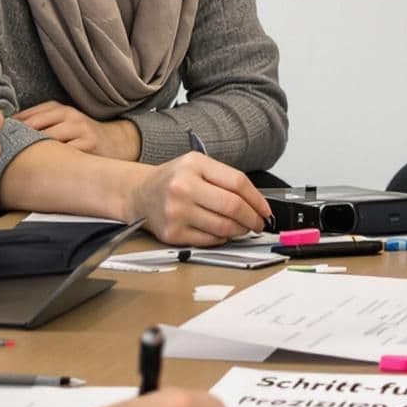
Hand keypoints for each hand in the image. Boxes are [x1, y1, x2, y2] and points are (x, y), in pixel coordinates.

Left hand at [18, 100, 139, 159]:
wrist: (118, 141)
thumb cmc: (82, 134)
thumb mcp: (63, 122)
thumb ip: (40, 124)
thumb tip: (8, 134)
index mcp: (58, 108)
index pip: (28, 115)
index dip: (11, 129)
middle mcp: (69, 115)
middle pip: (35, 125)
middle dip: (18, 139)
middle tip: (1, 154)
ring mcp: (80, 129)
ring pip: (50, 138)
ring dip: (33, 150)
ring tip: (17, 163)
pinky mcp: (90, 145)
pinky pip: (67, 153)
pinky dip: (54, 160)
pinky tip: (42, 169)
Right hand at [129, 152, 272, 246]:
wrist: (140, 194)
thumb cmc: (173, 179)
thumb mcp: (197, 165)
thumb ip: (226, 179)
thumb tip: (256, 203)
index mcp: (193, 165)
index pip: (237, 183)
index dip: (257, 199)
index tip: (265, 210)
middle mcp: (182, 188)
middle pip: (232, 207)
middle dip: (252, 218)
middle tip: (258, 222)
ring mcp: (176, 212)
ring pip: (223, 227)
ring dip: (240, 230)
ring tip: (242, 227)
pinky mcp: (172, 234)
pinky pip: (209, 240)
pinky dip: (222, 238)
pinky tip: (222, 232)